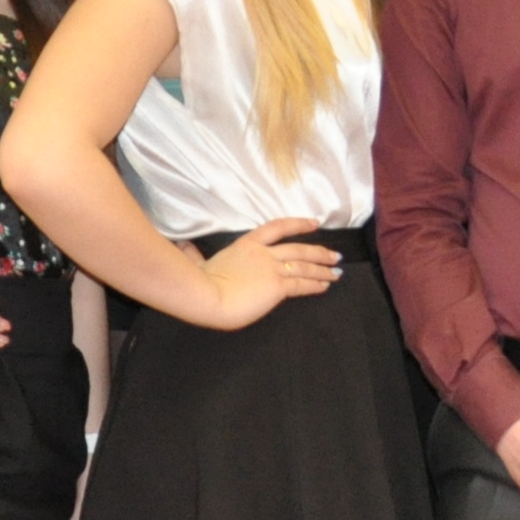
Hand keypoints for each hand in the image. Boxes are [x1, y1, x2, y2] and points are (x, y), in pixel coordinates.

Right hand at [196, 217, 341, 331]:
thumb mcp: (196, 262)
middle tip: (335, 255)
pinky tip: (325, 285)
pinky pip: (302, 283)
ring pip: (305, 266)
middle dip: (319, 252)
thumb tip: (181, 245)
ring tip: (337, 271)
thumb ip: (193, 254)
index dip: (298, 224)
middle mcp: (263, 253)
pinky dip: (316, 284)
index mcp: (246, 245)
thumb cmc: (199, 281)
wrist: (206, 295)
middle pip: (298, 248)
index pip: (277, 228)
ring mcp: (272, 268)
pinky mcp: (277, 285)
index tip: (314, 223)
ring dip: (323, 269)